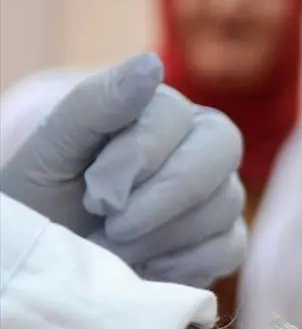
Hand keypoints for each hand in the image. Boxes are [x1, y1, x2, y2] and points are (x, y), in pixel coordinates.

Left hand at [0, 53, 246, 288]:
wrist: (49, 256)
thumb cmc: (46, 196)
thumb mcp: (54, 147)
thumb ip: (98, 102)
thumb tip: (152, 64)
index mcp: (166, 113)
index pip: (178, 117)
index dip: (137, 156)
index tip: (92, 190)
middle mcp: (205, 147)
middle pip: (220, 151)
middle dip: (161, 197)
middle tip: (111, 222)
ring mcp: (222, 195)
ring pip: (222, 205)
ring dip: (157, 236)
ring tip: (113, 246)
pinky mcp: (227, 242)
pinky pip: (229, 249)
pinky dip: (181, 263)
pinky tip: (146, 264)